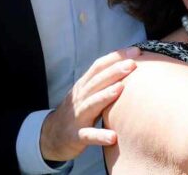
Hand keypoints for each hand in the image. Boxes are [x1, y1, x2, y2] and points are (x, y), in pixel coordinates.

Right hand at [40, 47, 140, 161]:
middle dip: (114, 71)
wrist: (51, 135)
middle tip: (132, 64)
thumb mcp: (86, 93)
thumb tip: (127, 66)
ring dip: (106, 96)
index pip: (99, 67)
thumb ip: (102, 82)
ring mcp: (77, 116)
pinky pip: (88, 135)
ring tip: (121, 89)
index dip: (116, 57)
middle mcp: (80, 98)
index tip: (136, 51)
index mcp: (83, 86)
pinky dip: (100, 136)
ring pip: (91, 104)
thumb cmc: (77, 111)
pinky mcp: (76, 136)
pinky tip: (113, 137)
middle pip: (96, 82)